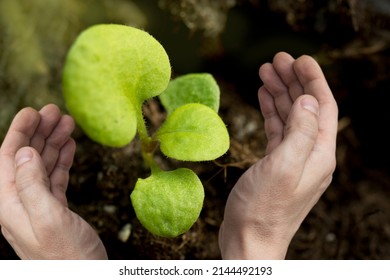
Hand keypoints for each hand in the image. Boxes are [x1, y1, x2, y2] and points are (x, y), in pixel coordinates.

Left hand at [0, 104, 106, 258]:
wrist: (84, 279)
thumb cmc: (67, 258)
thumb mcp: (48, 219)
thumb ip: (31, 185)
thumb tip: (24, 153)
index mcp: (10, 204)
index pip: (7, 159)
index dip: (18, 133)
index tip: (33, 111)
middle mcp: (20, 202)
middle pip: (26, 158)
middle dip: (39, 132)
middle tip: (55, 112)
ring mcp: (38, 206)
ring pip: (42, 165)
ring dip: (53, 143)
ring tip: (67, 124)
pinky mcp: (54, 209)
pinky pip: (55, 177)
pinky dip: (62, 160)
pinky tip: (69, 147)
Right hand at [219, 52, 337, 258]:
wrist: (249, 241)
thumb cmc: (264, 210)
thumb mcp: (284, 167)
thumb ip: (300, 131)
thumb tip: (308, 99)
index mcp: (319, 154)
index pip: (323, 107)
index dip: (313, 80)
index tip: (299, 59)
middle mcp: (310, 155)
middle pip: (305, 108)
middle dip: (293, 81)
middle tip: (276, 60)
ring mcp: (292, 160)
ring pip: (289, 117)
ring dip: (279, 94)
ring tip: (265, 73)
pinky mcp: (275, 165)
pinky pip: (277, 131)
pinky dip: (271, 112)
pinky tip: (263, 98)